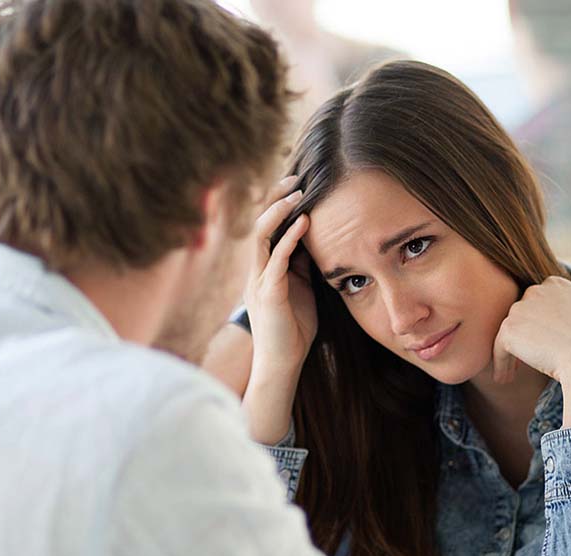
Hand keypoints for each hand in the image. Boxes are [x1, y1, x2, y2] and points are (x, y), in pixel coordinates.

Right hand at [240, 176, 316, 443]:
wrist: (282, 364)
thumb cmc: (294, 330)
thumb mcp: (301, 289)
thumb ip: (302, 266)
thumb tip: (313, 242)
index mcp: (264, 267)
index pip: (267, 225)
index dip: (279, 202)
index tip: (298, 182)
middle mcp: (256, 269)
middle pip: (259, 222)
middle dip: (276, 197)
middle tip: (295, 176)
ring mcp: (259, 280)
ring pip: (261, 235)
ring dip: (279, 210)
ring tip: (297, 191)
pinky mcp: (267, 293)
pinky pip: (275, 259)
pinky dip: (289, 238)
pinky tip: (303, 222)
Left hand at [492, 276, 570, 426]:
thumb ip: (558, 316)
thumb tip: (537, 329)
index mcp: (558, 284)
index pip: (537, 303)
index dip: (535, 326)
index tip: (538, 346)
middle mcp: (537, 289)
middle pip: (520, 315)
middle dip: (521, 337)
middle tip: (521, 363)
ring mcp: (522, 306)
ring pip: (510, 332)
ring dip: (510, 353)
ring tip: (510, 375)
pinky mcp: (509, 327)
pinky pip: (499, 347)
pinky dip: (500, 364)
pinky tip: (504, 379)